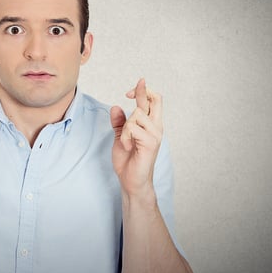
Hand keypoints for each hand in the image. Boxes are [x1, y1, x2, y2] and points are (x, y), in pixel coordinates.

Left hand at [110, 78, 162, 195]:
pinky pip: (133, 128)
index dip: (143, 91)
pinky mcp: (150, 143)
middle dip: (142, 92)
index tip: (128, 92)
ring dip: (125, 127)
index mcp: (150, 125)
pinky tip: (127, 147)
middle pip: (156, 100)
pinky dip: (125, 136)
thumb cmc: (128, 160)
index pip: (153, 101)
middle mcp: (156, 127)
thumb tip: (115, 107)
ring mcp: (155, 134)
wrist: (131, 181)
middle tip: (128, 94)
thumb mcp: (120, 137)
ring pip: (137, 115)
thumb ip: (119, 123)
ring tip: (125, 142)